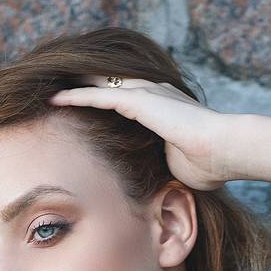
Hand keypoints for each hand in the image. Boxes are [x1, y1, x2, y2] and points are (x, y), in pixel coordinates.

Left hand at [46, 76, 238, 190]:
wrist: (224, 150)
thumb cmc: (210, 165)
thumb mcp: (177, 166)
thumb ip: (161, 166)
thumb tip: (155, 186)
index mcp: (161, 107)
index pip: (123, 98)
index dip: (100, 98)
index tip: (80, 104)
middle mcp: (152, 93)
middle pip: (106, 84)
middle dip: (81, 83)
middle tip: (55, 85)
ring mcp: (146, 94)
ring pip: (98, 85)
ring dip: (72, 87)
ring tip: (46, 89)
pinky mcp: (140, 101)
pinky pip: (98, 96)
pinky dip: (76, 96)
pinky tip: (55, 98)